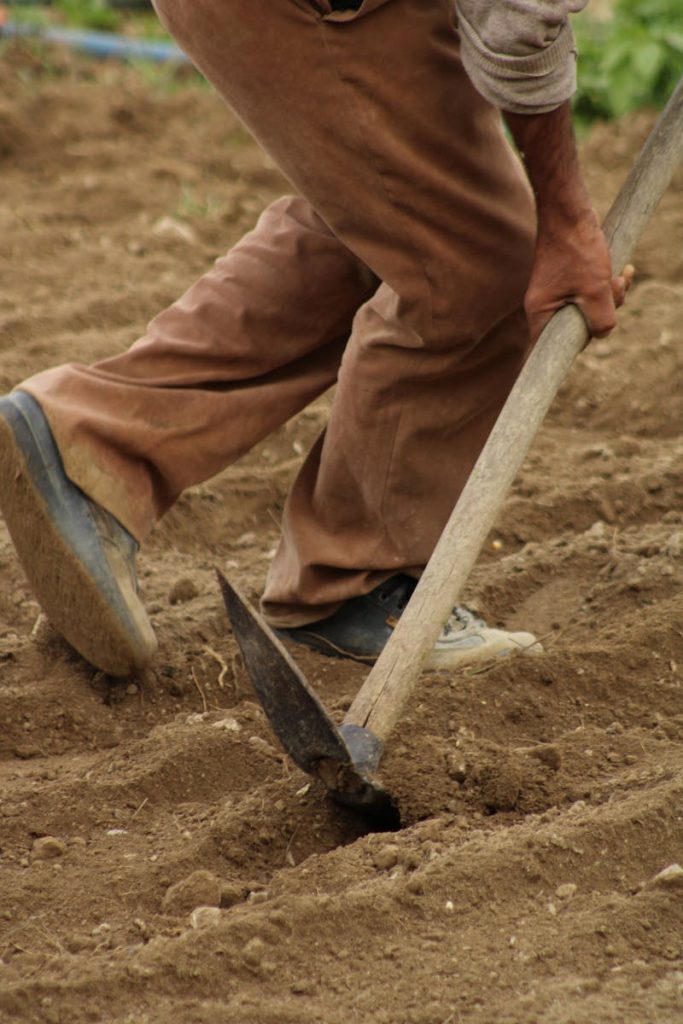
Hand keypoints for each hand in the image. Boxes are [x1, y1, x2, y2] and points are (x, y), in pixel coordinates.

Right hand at [525, 207, 633, 342]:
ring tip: (620, 275)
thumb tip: (603, 333)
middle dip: (603, 313)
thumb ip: (601, 320)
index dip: (574, 347)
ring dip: (610, 297)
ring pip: (587, 310)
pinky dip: (606, 287)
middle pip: (576, 328)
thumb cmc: (577, 249)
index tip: (589, 334)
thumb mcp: (595, 289)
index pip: (552, 348)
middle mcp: (545, 306)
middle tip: (615, 290)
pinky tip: (622, 271)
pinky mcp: (567, 282)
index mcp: (541, 313)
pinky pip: (589, 295)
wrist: (569, 212)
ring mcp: (556, 294)